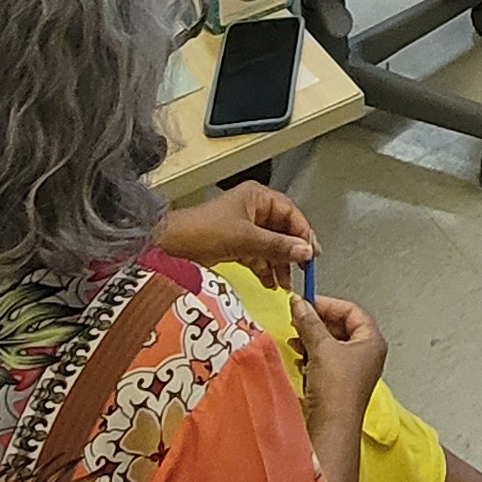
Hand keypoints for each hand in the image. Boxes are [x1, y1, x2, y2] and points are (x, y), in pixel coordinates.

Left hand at [163, 180, 315, 279]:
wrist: (170, 246)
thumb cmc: (203, 231)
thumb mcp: (245, 238)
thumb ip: (278, 246)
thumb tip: (305, 251)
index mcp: (258, 198)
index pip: (291, 213)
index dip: (303, 233)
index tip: (312, 254)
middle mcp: (253, 210)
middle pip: (282, 231)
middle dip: (292, 252)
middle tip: (302, 269)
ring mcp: (245, 228)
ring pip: (271, 246)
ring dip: (279, 264)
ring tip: (286, 283)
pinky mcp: (236, 245)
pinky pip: (258, 256)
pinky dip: (265, 269)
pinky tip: (271, 283)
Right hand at [293, 291, 389, 428]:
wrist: (331, 426)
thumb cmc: (338, 390)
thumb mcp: (321, 347)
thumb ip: (310, 322)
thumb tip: (300, 305)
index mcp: (372, 341)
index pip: (352, 311)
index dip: (329, 304)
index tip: (307, 302)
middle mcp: (366, 355)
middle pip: (341, 327)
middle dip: (317, 322)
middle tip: (299, 318)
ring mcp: (353, 370)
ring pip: (331, 344)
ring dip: (312, 339)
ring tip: (297, 339)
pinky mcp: (338, 384)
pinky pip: (324, 361)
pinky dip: (311, 356)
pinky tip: (300, 358)